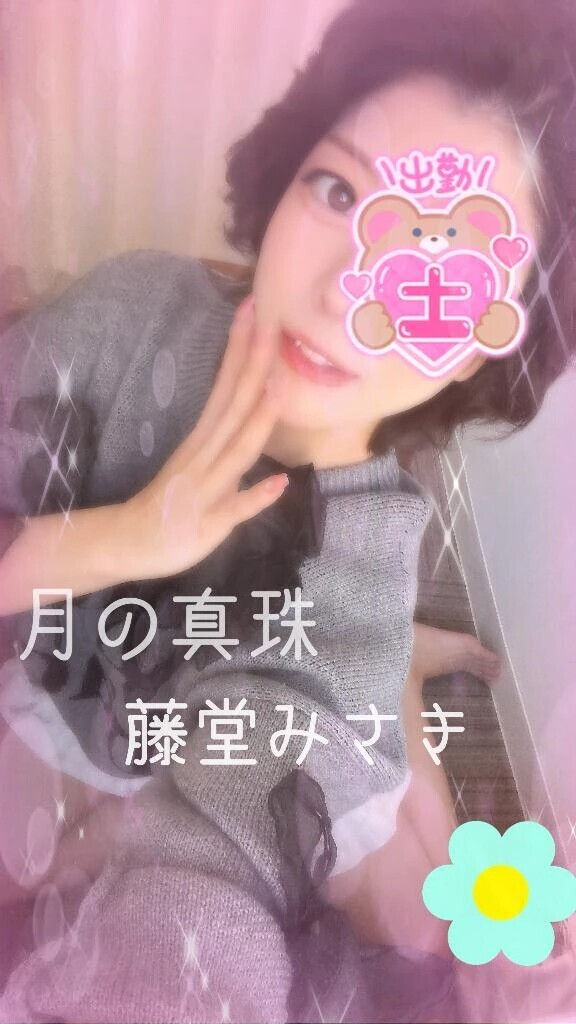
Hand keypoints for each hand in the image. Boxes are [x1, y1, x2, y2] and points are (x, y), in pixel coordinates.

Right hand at [120, 296, 287, 581]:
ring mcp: (206, 488)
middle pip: (233, 406)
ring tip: (278, 390)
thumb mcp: (200, 459)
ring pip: (236, 451)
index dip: (241, 348)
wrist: (130, 542)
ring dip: (257, 421)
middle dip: (253, 366)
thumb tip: (258, 399)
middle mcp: (205, 455)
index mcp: (204, 438)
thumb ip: (229, 434)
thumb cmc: (172, 500)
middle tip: (268, 322)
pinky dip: (255, 496)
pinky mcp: (209, 523)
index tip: (254, 307)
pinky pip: (234, 509)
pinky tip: (279, 484)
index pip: (226, 385)